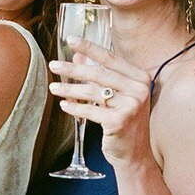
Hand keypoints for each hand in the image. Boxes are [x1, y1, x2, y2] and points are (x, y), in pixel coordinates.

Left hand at [49, 38, 153, 169]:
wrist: (136, 154)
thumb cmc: (125, 122)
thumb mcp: (116, 95)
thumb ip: (100, 74)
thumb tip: (79, 56)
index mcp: (141, 78)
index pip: (110, 58)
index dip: (89, 48)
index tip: (71, 40)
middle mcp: (139, 89)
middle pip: (99, 73)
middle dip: (73, 69)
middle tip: (54, 65)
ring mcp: (131, 105)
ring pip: (92, 92)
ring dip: (69, 89)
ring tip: (54, 87)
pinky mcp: (119, 121)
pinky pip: (90, 110)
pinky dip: (74, 108)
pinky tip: (63, 105)